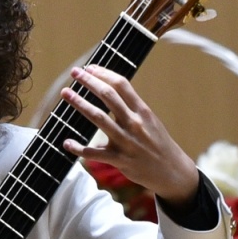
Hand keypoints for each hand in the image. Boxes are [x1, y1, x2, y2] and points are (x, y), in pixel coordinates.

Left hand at [60, 64, 200, 201]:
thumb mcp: (150, 120)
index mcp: (142, 111)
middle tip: (74, 72)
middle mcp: (134, 123)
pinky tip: (67, 143)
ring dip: (79, 103)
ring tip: (66, 93)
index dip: (103, 73)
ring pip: (99, 118)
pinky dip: (79, 148)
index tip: (90, 67)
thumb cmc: (158, 143)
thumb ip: (132, 107)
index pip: (121, 85)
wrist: (172, 171)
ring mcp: (126, 142)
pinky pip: (94, 153)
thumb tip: (112, 90)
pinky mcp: (120, 160)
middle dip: (89, 81)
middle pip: (108, 96)